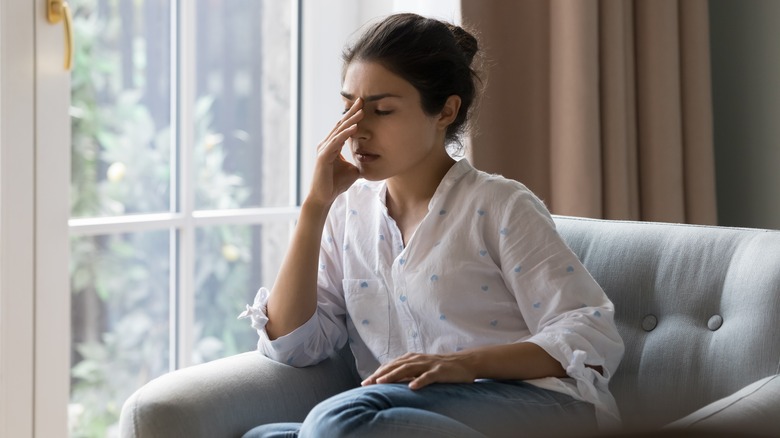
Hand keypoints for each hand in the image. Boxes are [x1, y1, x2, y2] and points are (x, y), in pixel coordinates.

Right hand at [307, 98, 363, 206]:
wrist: (324, 197)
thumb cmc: (336, 184)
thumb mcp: (353, 170)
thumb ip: (359, 163)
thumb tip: (372, 162)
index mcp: (332, 145)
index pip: (344, 127)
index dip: (352, 116)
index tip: (363, 105)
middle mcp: (326, 144)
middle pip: (341, 124)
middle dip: (351, 112)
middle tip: (361, 100)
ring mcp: (324, 149)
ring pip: (339, 131)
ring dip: (351, 121)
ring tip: (361, 111)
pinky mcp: (323, 157)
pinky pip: (336, 142)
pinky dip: (345, 134)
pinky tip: (354, 127)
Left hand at [361, 352, 476, 389]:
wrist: (464, 363)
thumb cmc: (441, 368)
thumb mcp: (421, 368)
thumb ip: (407, 373)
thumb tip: (391, 381)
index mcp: (412, 358)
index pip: (391, 365)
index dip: (378, 373)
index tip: (365, 382)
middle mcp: (417, 359)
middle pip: (395, 366)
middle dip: (380, 374)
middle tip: (367, 383)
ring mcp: (428, 364)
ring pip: (408, 369)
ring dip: (393, 375)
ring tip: (382, 383)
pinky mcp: (439, 371)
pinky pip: (428, 376)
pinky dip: (419, 381)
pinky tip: (412, 387)